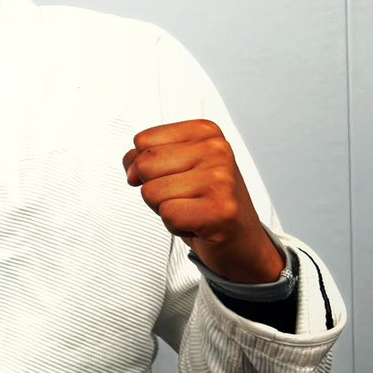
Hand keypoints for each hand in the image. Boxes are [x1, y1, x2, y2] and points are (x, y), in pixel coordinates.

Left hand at [122, 119, 281, 284]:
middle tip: (184, 197)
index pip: (143, 141)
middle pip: (144, 164)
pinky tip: (197, 224)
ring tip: (192, 210)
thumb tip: (131, 171)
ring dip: (165, 209)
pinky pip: (167, 215)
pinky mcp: (220, 210)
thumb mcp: (175, 168)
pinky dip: (175, 226)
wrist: (242, 240)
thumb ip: (143, 159)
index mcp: (205, 132)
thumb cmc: (206, 203)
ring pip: (151, 192)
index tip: (175, 177)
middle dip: (154, 188)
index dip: (146, 166)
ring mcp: (221, 179)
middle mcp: (217, 150)